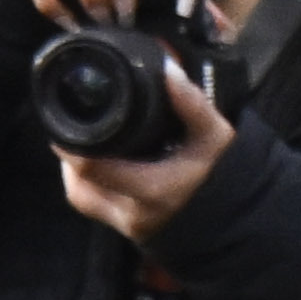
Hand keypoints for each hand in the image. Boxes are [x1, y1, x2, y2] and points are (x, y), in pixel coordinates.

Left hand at [56, 49, 235, 241]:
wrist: (234, 216)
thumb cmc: (223, 174)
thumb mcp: (215, 136)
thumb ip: (192, 104)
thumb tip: (167, 69)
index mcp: (152, 190)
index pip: (92, 169)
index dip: (71, 144)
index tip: (66, 118)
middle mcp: (132, 212)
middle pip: (79, 184)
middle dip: (71, 155)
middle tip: (72, 126)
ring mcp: (125, 225)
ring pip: (82, 196)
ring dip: (76, 170)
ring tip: (82, 141)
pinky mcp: (123, 229)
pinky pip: (93, 205)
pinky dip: (88, 182)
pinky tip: (96, 160)